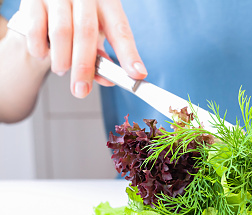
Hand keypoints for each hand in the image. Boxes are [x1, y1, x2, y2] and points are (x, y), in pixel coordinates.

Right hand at [19, 0, 146, 97]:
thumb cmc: (78, 17)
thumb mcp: (97, 29)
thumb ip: (102, 54)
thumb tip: (108, 79)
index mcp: (107, 2)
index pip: (121, 30)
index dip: (129, 55)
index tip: (136, 75)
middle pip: (87, 33)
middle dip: (84, 67)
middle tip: (82, 90)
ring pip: (61, 32)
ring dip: (62, 59)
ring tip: (62, 70)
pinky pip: (35, 29)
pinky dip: (40, 48)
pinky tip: (44, 55)